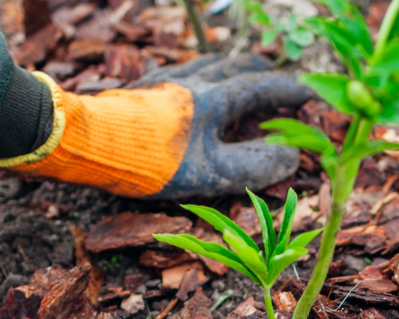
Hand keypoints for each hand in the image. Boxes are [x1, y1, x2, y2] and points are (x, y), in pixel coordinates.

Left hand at [0, 55, 312, 198]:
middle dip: (262, 71)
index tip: (313, 92)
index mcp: (213, 99)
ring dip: (230, 68)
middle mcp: (191, 81)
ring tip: (239, 75)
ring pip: (206, 65)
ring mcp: (164, 82)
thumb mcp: (210, 173)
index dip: (290, 90)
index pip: (262, 87)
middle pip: (235, 66)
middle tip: (278, 76)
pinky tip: (190, 87)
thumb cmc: (148, 161)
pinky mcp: (141, 90)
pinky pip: (181, 73)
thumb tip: (291, 158)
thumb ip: (253, 166)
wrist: (85, 142)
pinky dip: (199, 76)